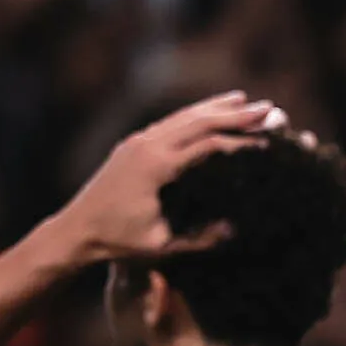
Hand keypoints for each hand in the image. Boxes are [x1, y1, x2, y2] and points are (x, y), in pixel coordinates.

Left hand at [39, 94, 285, 268]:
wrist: (77, 229)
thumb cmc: (118, 241)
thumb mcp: (162, 245)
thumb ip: (199, 238)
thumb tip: (234, 229)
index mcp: (156, 166)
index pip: (206, 144)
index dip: (238, 142)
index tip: (266, 143)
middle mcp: (147, 145)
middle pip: (198, 120)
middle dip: (235, 114)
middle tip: (268, 108)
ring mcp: (138, 140)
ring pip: (183, 115)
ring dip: (215, 107)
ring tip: (244, 100)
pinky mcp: (134, 143)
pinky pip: (169, 122)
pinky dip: (194, 115)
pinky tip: (209, 112)